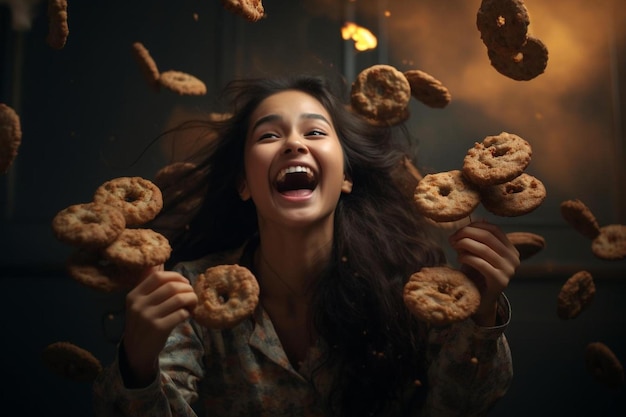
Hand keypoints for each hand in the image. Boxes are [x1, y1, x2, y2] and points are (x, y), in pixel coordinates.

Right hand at [122, 265, 197, 385]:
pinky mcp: (159, 329)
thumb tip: (159, 263)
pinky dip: (188, 312)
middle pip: (171, 287)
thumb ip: (149, 285)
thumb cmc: (142, 323)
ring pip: (179, 299)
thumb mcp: (139, 304)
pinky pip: (181, 314)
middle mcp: (139, 305)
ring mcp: (148, 317)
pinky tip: (187, 315)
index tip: (184, 282)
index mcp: (134, 295)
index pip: (158, 277)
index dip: (176, 276)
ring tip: (193, 304)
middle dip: (187, 288)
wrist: (136, 351)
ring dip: (191, 300)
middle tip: (192, 295)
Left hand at [448, 221, 519, 325]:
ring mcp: (509, 270)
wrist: (479, 301)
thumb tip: (480, 218)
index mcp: (511, 249)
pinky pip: (481, 263)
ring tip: (454, 247)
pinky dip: (467, 257)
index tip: (458, 231)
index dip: (474, 226)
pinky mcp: (500, 281)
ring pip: (484, 249)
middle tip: (452, 238)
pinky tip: (459, 258)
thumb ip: (480, 238)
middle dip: (466, 234)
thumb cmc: (477, 275)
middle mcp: (514, 258)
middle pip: (488, 237)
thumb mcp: (478, 253)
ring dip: (464, 245)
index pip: (494, 229)